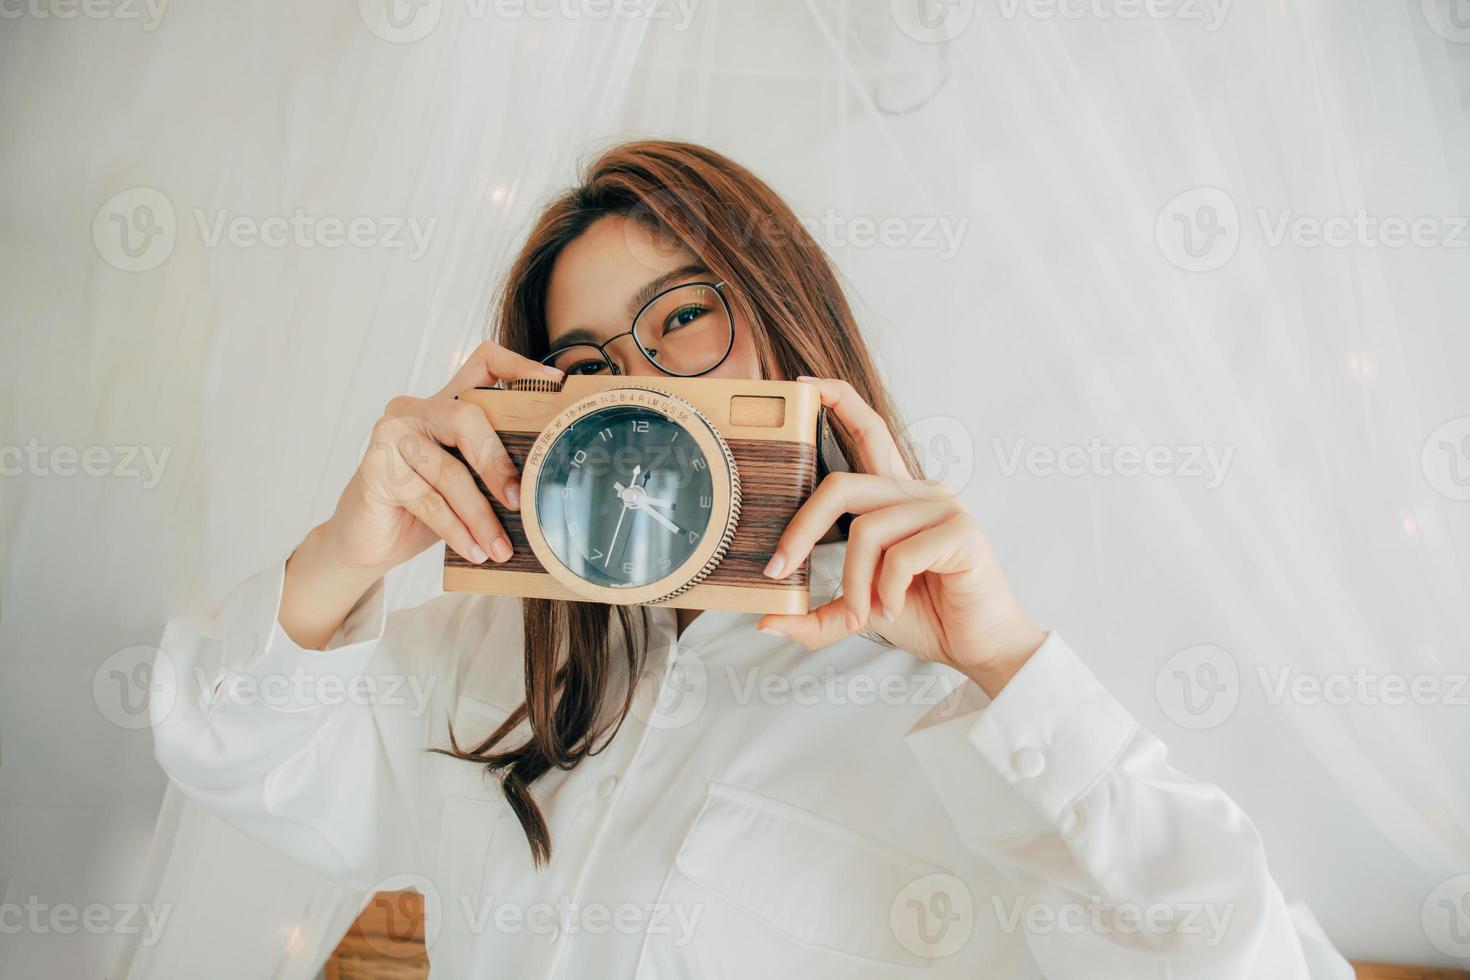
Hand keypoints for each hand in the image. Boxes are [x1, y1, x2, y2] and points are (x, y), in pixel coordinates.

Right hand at [323, 341, 562, 573]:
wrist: (367, 541)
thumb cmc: (422, 508)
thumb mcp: (465, 482)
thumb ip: (491, 466)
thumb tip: (546, 478)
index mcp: (443, 402)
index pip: (482, 363)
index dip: (518, 368)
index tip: (554, 386)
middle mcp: (414, 409)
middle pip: (467, 418)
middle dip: (498, 465)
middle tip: (520, 503)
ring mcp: (390, 433)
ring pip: (450, 471)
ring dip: (480, 516)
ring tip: (501, 548)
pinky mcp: (375, 466)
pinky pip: (429, 501)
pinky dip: (457, 531)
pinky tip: (476, 551)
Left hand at [757, 378, 1045, 696]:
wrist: (978, 645)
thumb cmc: (924, 615)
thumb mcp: (858, 610)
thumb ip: (816, 614)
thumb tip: (766, 622)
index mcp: (896, 495)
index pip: (868, 430)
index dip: (838, 399)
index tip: (803, 386)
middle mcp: (919, 491)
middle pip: (842, 486)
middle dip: (801, 529)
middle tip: (778, 569)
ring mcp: (942, 507)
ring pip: (866, 531)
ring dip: (854, 583)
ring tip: (865, 614)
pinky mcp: (960, 532)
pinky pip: (899, 557)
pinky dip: (885, 592)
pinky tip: (895, 608)